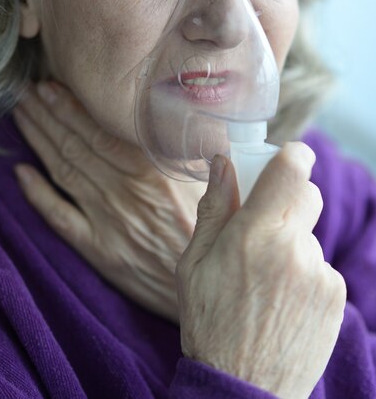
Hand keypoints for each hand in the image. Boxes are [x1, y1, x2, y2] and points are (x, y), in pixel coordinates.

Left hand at [13, 81, 203, 321]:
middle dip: (46, 116)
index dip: (71, 109)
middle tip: (25, 91)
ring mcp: (107, 221)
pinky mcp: (98, 248)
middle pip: (75, 147)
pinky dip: (38, 194)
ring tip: (22, 115)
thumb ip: (196, 150)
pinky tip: (21, 173)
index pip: (100, 133)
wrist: (209, 285)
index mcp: (151, 175)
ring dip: (39, 142)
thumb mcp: (216, 184)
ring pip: (64, 172)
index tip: (50, 87)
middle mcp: (123, 194)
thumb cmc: (213, 231)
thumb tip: (187, 110)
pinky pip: (60, 217)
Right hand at [176, 144, 345, 398]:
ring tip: (265, 280)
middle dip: (286, 199)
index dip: (291, 155)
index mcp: (255, 234)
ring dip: (291, 244)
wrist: (243, 387)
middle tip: (260, 226)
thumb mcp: (193, 263)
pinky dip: (304, 273)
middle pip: (307, 194)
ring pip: (309, 235)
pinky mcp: (336, 296)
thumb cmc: (209, 322)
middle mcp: (295, 248)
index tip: (284, 158)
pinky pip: (320, 267)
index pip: (291, 169)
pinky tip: (282, 300)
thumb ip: (214, 207)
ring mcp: (320, 273)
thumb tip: (222, 164)